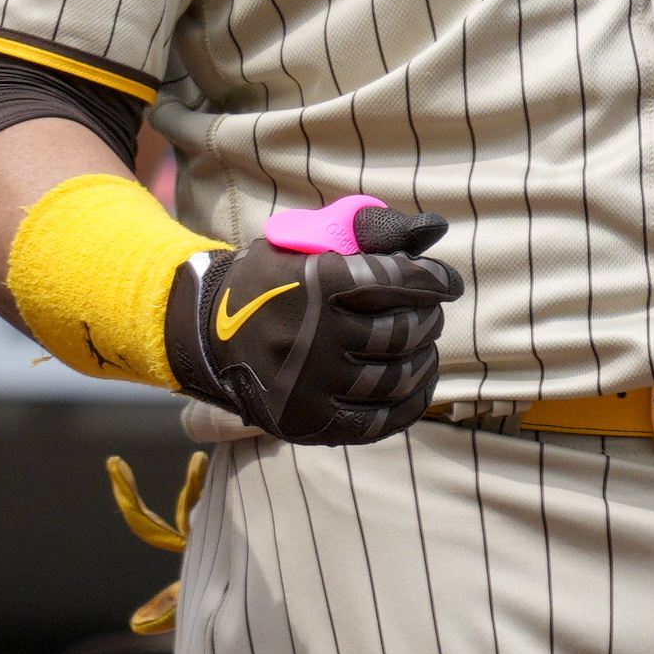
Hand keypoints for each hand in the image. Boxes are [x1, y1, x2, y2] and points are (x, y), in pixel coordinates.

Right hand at [163, 195, 456, 443]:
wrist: (206, 332)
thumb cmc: (271, 280)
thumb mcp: (307, 242)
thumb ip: (366, 234)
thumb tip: (432, 230)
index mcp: (317, 281)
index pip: (399, 278)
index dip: (434, 280)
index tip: (448, 283)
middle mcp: (315, 335)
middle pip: (404, 330)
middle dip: (427, 318)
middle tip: (428, 313)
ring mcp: (310, 384)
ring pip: (397, 376)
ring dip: (423, 359)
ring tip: (422, 347)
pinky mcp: (306, 423)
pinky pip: (379, 421)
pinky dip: (410, 402)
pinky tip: (417, 384)